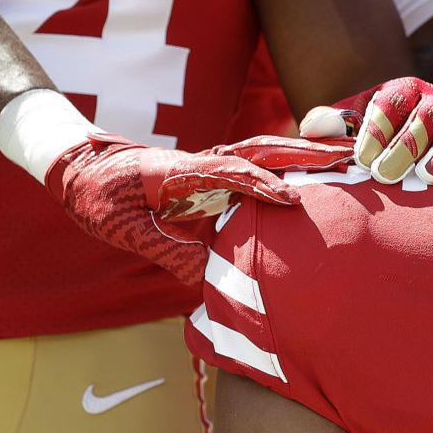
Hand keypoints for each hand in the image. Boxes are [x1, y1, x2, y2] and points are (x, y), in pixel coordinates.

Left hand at [45, 132, 351, 283]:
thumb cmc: (101, 199)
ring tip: (349, 155)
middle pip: (261, 151)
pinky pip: (260, 164)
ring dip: (307, 153)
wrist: (84, 171)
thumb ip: (170, 251)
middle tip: (348, 156)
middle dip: (305, 154)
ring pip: (266, 152)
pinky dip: (293, 163)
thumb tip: (209, 282)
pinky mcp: (217, 173)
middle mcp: (203, 162)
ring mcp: (213, 163)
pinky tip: (322, 169)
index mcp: (180, 172)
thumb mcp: (126, 230)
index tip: (292, 203)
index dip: (260, 188)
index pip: (229, 174)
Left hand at [300, 76, 432, 184]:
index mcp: (405, 90)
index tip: (361, 157)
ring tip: (426, 177)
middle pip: (428, 115)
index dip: (378, 128)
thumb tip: (312, 128)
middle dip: (406, 146)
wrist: (411, 151)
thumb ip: (332, 125)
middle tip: (385, 175)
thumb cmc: (380, 141)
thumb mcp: (353, 128)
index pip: (393, 101)